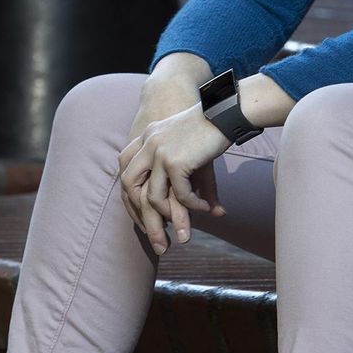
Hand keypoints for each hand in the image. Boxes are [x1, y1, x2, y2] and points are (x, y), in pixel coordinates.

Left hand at [118, 103, 229, 257]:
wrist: (226, 111)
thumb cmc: (213, 130)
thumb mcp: (195, 156)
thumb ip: (196, 184)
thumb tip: (214, 213)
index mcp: (146, 138)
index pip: (126, 174)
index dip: (133, 201)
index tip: (146, 222)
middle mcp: (147, 143)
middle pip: (130, 188)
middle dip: (142, 218)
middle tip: (158, 241)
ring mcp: (158, 151)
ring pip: (153, 198)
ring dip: (169, 220)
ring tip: (184, 234)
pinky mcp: (175, 160)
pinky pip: (179, 194)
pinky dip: (192, 206)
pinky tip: (205, 209)